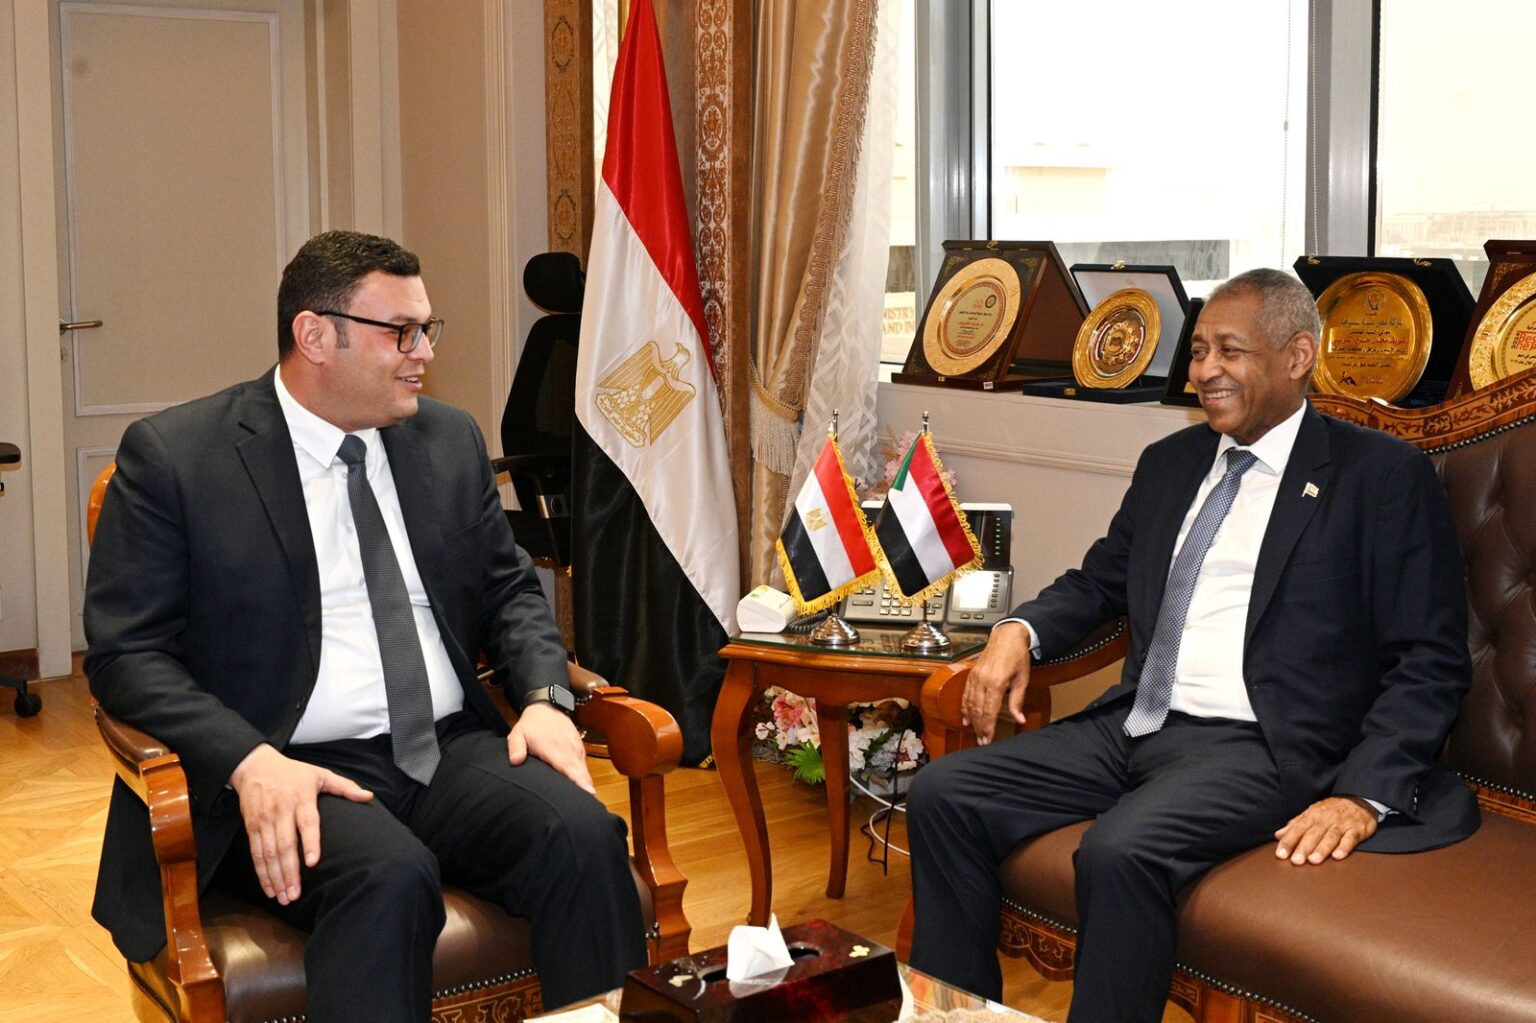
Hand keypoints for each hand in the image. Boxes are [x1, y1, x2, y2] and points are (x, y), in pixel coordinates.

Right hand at [228, 743, 373, 904]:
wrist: (255, 766)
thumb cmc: (294, 773)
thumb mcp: (320, 774)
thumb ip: (345, 787)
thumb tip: (369, 797)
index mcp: (301, 797)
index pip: (307, 822)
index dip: (310, 843)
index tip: (313, 862)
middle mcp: (281, 810)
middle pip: (284, 844)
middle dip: (289, 871)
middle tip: (295, 894)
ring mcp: (264, 820)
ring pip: (268, 853)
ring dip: (275, 877)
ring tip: (284, 897)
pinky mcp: (251, 827)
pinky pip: (255, 853)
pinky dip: (261, 873)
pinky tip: (269, 889)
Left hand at [508, 701, 595, 794]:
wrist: (546, 707)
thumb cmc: (531, 725)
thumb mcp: (518, 733)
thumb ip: (516, 747)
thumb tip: (515, 761)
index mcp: (554, 748)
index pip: (568, 767)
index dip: (579, 781)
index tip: (587, 793)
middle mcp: (569, 749)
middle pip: (581, 773)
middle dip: (585, 789)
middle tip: (586, 806)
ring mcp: (576, 748)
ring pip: (584, 771)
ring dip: (584, 784)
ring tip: (584, 801)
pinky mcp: (579, 748)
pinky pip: (583, 765)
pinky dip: (583, 776)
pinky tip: (581, 788)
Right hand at [962, 621, 1032, 744]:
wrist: (1007, 636)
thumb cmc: (1017, 656)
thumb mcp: (1022, 679)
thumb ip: (1018, 701)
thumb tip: (1019, 719)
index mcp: (996, 683)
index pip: (989, 711)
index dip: (987, 727)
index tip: (988, 739)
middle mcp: (982, 681)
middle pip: (977, 710)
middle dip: (979, 728)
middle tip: (982, 741)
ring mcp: (975, 677)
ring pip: (969, 704)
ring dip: (972, 720)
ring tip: (975, 733)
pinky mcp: (972, 674)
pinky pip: (966, 694)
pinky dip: (965, 707)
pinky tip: (966, 718)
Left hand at [1273, 795, 1378, 864]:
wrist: (1358, 800)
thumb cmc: (1330, 811)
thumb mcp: (1311, 813)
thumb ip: (1295, 825)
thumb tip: (1278, 835)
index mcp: (1312, 816)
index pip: (1297, 829)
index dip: (1288, 842)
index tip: (1280, 854)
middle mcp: (1325, 819)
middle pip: (1313, 834)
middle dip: (1303, 848)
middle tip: (1296, 861)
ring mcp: (1341, 824)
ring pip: (1330, 837)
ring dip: (1321, 849)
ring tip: (1313, 861)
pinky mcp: (1356, 829)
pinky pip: (1350, 838)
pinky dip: (1344, 847)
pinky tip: (1338, 856)